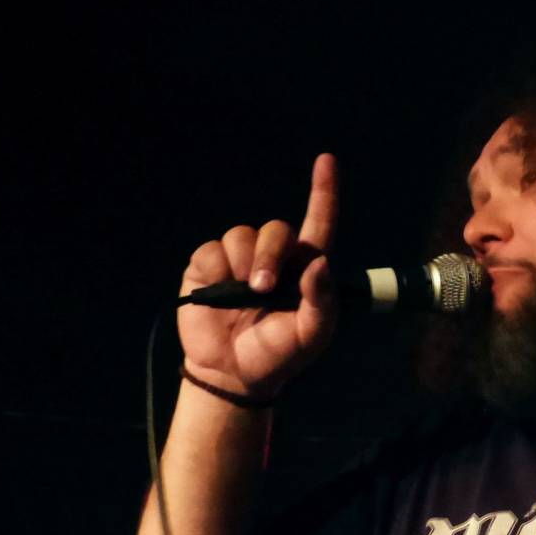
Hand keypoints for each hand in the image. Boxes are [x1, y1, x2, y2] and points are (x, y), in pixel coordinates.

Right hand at [176, 153, 338, 398]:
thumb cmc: (278, 355)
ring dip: (245, 263)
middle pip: (275, 229)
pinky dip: (217, 269)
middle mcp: (274, 258)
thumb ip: (322, 302)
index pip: (318, 223)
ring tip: (243, 295)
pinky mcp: (208, 266)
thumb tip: (319, 263)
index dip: (323, 192)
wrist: (233, 374)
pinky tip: (219, 291)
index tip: (327, 161)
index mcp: (304, 270)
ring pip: (242, 235)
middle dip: (270, 254)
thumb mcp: (310, 336)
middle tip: (264, 289)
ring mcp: (238, 260)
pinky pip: (212, 250)